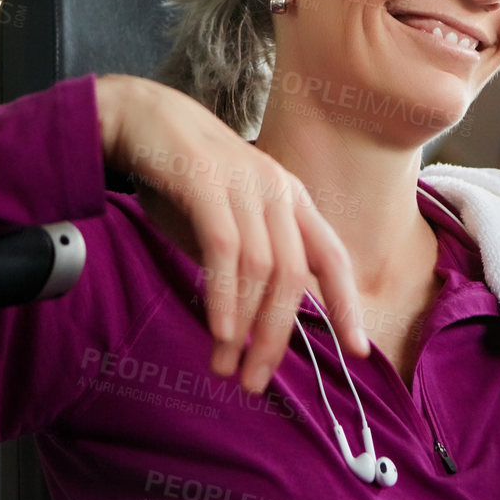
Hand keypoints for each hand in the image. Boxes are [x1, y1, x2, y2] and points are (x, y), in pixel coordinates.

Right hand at [94, 74, 367, 393]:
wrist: (141, 117)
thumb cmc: (183, 177)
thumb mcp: (228, 219)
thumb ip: (248, 262)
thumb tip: (253, 325)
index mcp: (291, 199)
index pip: (332, 258)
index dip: (347, 305)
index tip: (358, 351)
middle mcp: (277, 190)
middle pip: (294, 276)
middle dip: (276, 337)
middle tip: (256, 382)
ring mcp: (244, 183)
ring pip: (261, 270)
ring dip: (244, 327)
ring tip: (226, 367)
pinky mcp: (206, 182)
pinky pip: (225, 251)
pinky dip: (223, 297)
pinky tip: (219, 331)